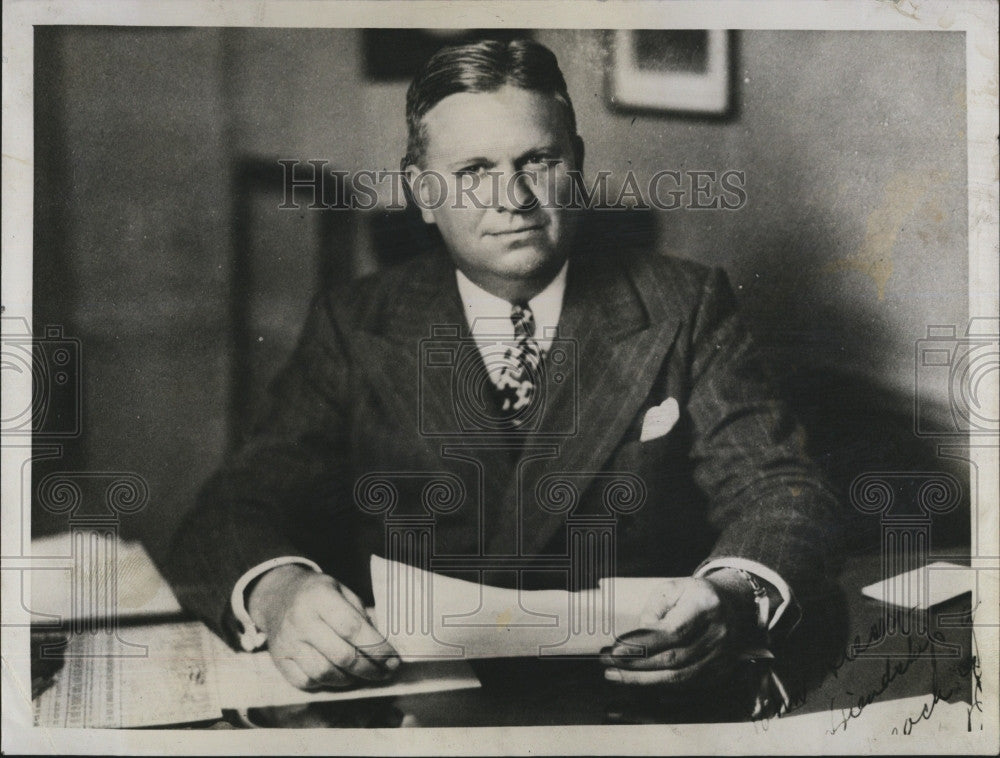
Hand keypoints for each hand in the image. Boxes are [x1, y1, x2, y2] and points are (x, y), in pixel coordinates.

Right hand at [248, 564, 399, 690]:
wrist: (278, 596)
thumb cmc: (318, 594)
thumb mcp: (343, 591)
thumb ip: (361, 616)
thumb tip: (381, 647)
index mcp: (320, 597)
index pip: (353, 628)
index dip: (377, 647)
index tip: (393, 659)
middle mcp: (301, 621)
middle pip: (341, 655)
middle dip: (369, 668)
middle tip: (385, 672)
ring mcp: (287, 643)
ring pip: (324, 673)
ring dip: (350, 680)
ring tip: (364, 674)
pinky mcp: (280, 660)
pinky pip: (307, 682)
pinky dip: (327, 684)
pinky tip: (340, 676)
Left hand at [600, 572, 756, 686]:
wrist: (732, 604)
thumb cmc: (695, 595)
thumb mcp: (671, 589)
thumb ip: (653, 612)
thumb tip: (638, 641)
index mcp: (705, 605)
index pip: (672, 632)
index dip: (642, 645)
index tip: (616, 650)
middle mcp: (718, 632)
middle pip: (674, 659)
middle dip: (636, 665)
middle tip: (608, 664)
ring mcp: (722, 655)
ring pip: (679, 677)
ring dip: (644, 680)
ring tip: (617, 675)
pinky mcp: (720, 670)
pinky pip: (686, 684)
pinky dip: (660, 685)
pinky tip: (640, 679)